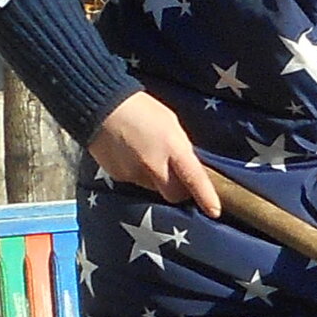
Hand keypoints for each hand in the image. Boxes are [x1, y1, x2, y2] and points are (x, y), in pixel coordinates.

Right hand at [87, 91, 218, 215]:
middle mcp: (154, 165)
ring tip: (146, 156)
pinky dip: (138, 174)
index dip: (205, 196)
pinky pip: (135, 182)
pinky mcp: (118, 176)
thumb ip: (180, 148)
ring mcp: (134, 173)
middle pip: (173, 194)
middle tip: (175, 176)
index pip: (193, 178)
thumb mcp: (171, 124)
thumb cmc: (142, 109)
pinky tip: (131, 155)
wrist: (102, 105)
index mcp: (172, 147)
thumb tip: (186, 168)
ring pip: (153, 189)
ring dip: (156, 180)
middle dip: (178, 190)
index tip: (214, 211)